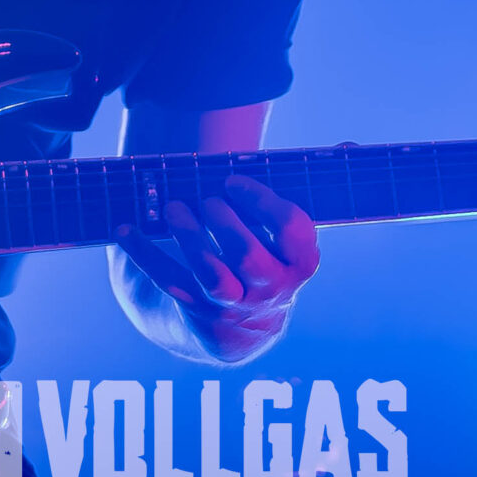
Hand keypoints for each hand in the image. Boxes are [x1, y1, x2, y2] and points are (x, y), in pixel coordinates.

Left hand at [115, 174, 318, 359]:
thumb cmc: (268, 259)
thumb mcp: (291, 235)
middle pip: (249, 259)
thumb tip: (353, 145)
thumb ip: (311, 187)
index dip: (264, 204)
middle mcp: (270, 290)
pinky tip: (124, 229)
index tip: (234, 180)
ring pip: (211, 277)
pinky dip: (144, 254)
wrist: (242, 331)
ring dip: (189, 240)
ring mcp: (232, 306)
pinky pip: (169, 283)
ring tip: (173, 208)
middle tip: (208, 198)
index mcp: (300, 264)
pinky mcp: (198, 313)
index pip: (293, 233)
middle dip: (226, 226)